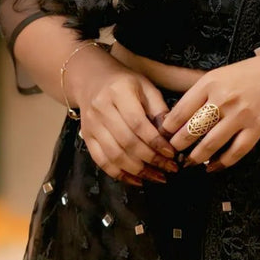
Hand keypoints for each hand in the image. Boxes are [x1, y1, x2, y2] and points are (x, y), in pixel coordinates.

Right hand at [67, 45, 180, 186]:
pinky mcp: (87, 137)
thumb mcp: (146, 87)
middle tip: (170, 168)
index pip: (137, 123)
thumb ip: (159, 109)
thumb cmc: (125, 83)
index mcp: (118, 92)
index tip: (172, 153)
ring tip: (158, 177)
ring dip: (138, 171)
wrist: (91, 80)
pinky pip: (102, 161)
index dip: (155, 141)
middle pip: (127, 142)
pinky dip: (120, 175)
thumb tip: (172, 136)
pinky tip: (138, 180)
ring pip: (114, 155)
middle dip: (151, 159)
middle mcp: (101, 109)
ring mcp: (91, 125)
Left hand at [159, 46, 259, 171]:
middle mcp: (222, 99)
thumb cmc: (256, 71)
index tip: (163, 137)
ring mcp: (240, 115)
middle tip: (173, 154)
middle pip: (190, 131)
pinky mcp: (257, 128)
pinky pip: (234, 152)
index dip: (168, 129)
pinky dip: (221, 163)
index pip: (179, 111)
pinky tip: (213, 167)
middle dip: (178, 147)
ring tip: (189, 163)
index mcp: (210, 83)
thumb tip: (182, 115)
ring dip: (195, 158)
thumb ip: (203, 92)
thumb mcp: (223, 73)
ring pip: (209, 145)